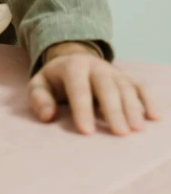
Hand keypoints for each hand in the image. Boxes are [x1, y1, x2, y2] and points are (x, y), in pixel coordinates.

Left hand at [28, 41, 160, 135]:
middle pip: (106, 86)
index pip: (78, 87)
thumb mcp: (40, 84)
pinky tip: (155, 117)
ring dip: (133, 107)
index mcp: (73, 66)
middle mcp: (96, 66)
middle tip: (119, 133)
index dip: (82, 109)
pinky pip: (141, 86)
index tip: (86, 132)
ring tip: (137, 130)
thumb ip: (40, 98)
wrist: (73, 60)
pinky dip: (149, 99)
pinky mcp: (126, 79)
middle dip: (113, 109)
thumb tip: (47, 116)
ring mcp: (114, 72)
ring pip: (125, 87)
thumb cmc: (56, 81)